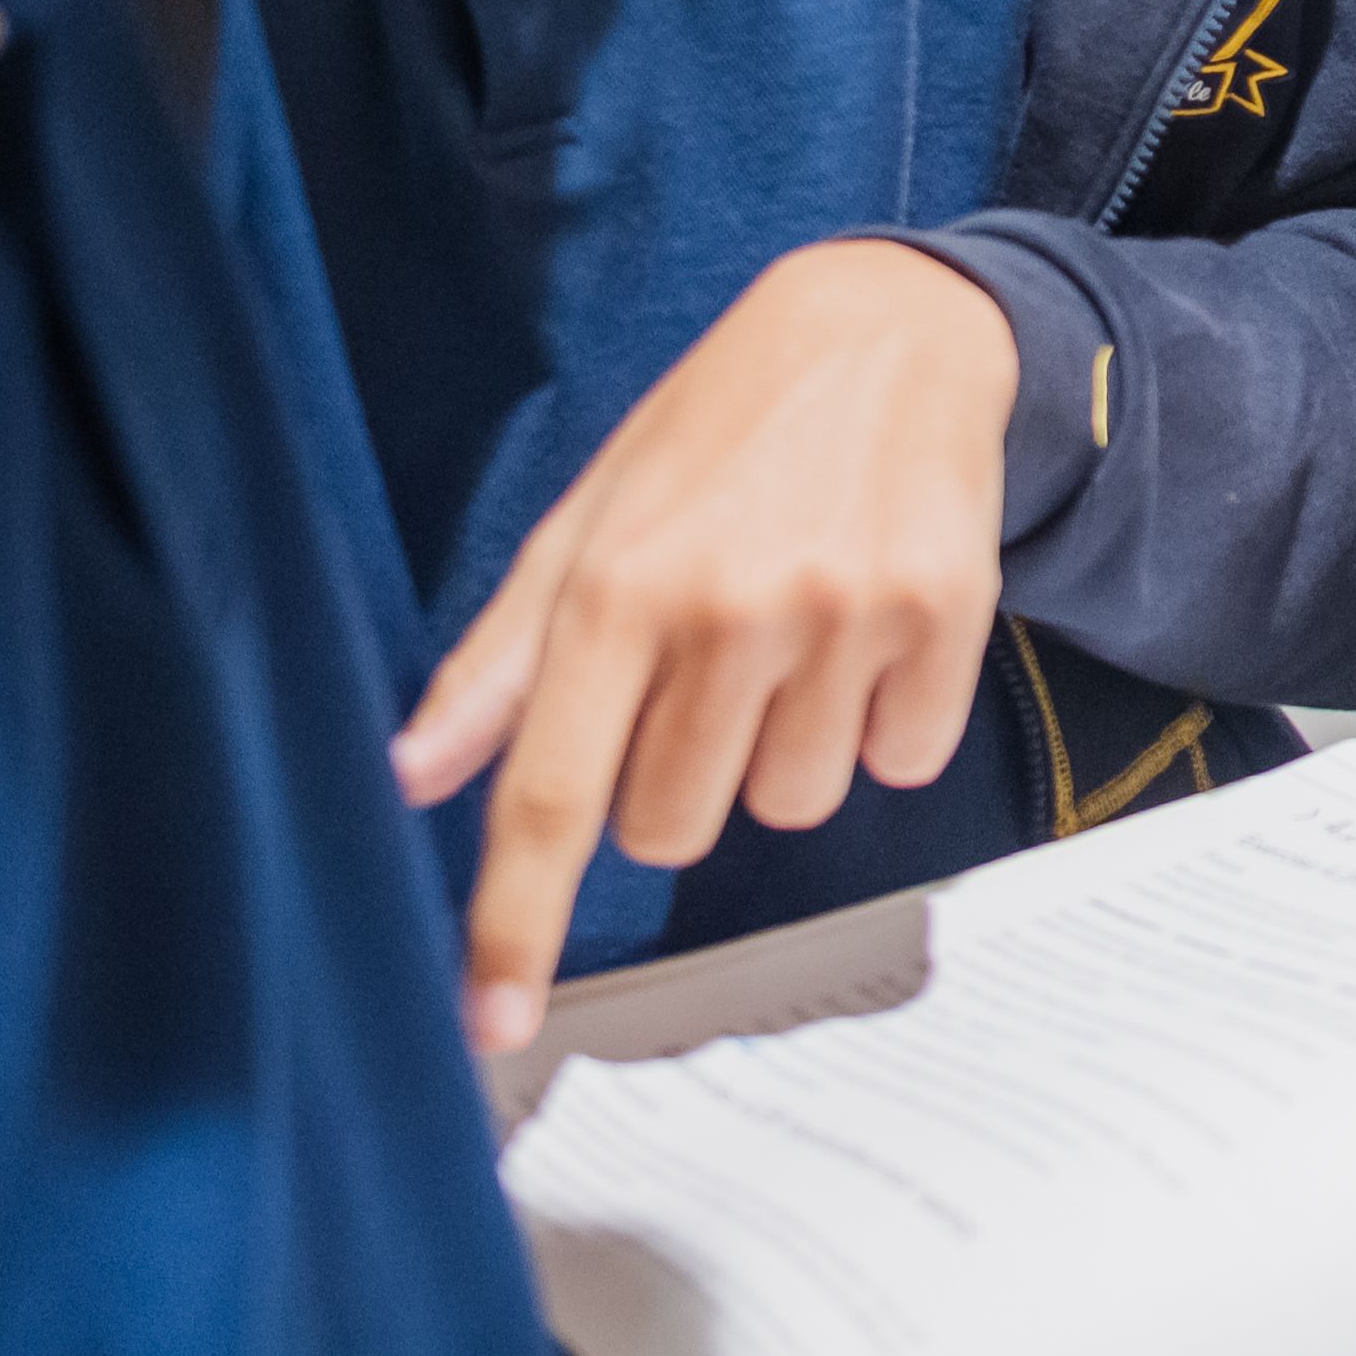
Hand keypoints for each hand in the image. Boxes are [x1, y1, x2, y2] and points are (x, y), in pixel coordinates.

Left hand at [395, 235, 1021, 1051]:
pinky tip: (868, 628)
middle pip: (674, 826)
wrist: (889, 327)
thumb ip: (503, 659)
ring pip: (789, 805)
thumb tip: (410, 775)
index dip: (517, 925)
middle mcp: (729, 605)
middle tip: (703, 669)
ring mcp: (845, 613)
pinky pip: (898, 761)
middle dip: (677, 776)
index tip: (495, 1028)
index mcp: (618, 585)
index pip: (553, 796)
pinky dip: (881, 722)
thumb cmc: (717, 432)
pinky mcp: (945, 615)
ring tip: (792, 634)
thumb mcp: (589, 519)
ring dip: (781, 749)